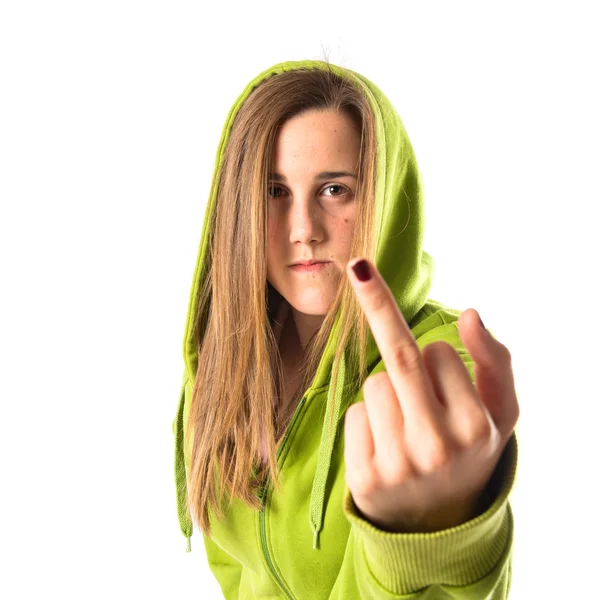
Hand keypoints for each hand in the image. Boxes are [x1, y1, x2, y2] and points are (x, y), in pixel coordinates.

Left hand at [343, 258, 519, 532]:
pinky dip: (365, 421)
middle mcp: (437, 447)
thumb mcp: (501, 411)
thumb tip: (470, 314)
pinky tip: (385, 449)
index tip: (439, 370)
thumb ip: (495, 360)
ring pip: (373, 385)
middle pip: (399, 359)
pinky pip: (352, 416)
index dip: (437, 358)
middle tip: (359, 265)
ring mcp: (397, 466)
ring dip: (385, 393)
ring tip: (405, 428)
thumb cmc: (470, 450)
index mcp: (474, 426)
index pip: (437, 354)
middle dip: (377, 303)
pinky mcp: (364, 479)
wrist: (439, 521)